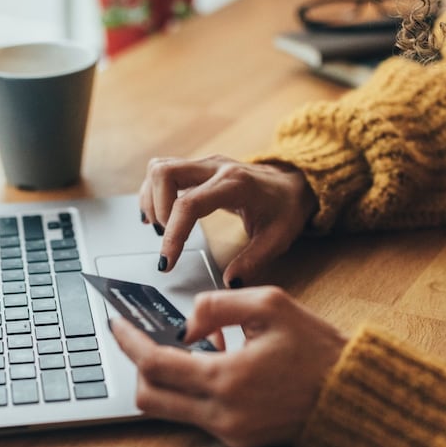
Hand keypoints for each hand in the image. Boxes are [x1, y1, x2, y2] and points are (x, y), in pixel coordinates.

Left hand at [109, 286, 346, 446]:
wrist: (353, 395)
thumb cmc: (317, 349)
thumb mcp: (270, 305)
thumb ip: (217, 305)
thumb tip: (185, 324)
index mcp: (227, 379)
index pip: (155, 364)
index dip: (129, 342)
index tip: (116, 324)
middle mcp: (222, 414)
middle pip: (149, 397)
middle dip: (138, 365)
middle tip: (142, 338)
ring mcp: (229, 433)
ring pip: (169, 410)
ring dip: (167, 379)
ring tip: (189, 348)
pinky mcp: (239, 441)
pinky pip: (196, 416)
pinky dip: (192, 390)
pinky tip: (215, 365)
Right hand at [139, 155, 315, 286]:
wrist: (293, 183)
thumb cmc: (285, 208)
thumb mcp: (278, 239)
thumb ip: (253, 261)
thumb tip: (229, 282)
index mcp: (235, 184)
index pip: (189, 204)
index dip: (173, 234)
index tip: (167, 261)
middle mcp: (215, 167)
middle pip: (165, 173)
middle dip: (156, 209)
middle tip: (165, 237)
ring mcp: (205, 164)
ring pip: (160, 168)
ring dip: (151, 199)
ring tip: (161, 228)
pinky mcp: (198, 168)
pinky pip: (164, 171)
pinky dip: (154, 193)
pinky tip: (158, 215)